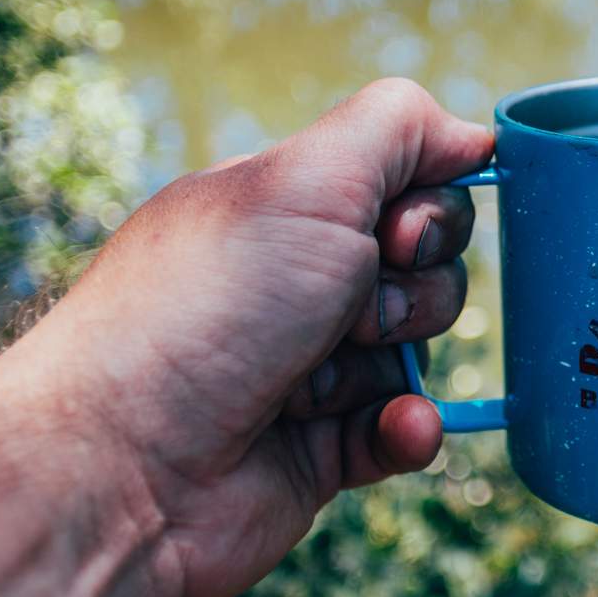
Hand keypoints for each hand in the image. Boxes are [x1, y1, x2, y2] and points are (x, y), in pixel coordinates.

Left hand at [4, 77, 491, 596]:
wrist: (124, 468)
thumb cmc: (206, 308)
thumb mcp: (305, 179)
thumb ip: (397, 128)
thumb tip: (473, 133)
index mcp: (281, 205)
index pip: (402, 179)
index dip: (428, 205)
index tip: (398, 231)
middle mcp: (292, 279)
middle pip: (427, 264)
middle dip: (412, 287)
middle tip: (351, 308)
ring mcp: (307, 366)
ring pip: (420, 349)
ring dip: (391, 362)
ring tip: (320, 384)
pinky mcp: (319, 451)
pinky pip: (405, 429)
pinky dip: (407, 429)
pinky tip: (390, 429)